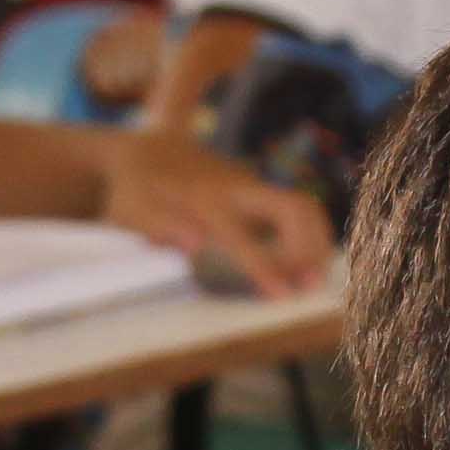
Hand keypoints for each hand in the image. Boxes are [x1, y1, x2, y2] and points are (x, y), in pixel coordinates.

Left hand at [96, 125, 332, 294]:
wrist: (144, 152)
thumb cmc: (134, 190)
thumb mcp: (133, 209)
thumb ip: (161, 226)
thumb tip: (196, 245)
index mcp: (207, 200)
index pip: (245, 238)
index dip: (266, 268)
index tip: (285, 297)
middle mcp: (238, 189)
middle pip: (295, 208)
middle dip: (310, 247)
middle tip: (312, 284)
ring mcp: (251, 187)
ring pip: (302, 207)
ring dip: (317, 241)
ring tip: (316, 278)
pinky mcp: (256, 191)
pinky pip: (295, 210)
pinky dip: (309, 234)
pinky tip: (310, 261)